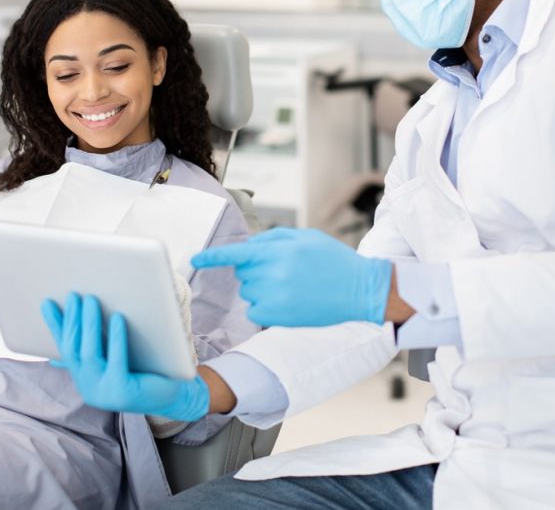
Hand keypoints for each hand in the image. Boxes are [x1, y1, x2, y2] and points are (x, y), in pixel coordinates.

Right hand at [41, 293, 208, 420]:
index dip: (55, 326)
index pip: (64, 349)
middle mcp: (89, 388)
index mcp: (84, 379)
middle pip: (74, 349)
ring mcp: (104, 393)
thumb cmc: (147, 370)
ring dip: (89, 324)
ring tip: (92, 299)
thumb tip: (80, 319)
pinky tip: (118, 317)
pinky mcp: (123, 392)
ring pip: (90, 354)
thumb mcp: (117, 357)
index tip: (46, 303)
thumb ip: (98, 345)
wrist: (177, 395)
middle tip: (73, 295)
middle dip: (72, 320)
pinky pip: (117, 361)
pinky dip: (116, 338)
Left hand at [191, 227, 392, 326]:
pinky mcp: (276, 317)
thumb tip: (248, 246)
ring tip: (293, 287)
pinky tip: (288, 302)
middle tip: (284, 270)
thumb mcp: (305, 237)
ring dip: (263, 288)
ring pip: (249, 291)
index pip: (236, 253)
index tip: (194, 260)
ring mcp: (273, 297)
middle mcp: (272, 273)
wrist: (359, 290)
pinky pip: (254, 311)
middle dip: (256, 268)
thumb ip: (273, 238)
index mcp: (277, 251)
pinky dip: (265, 307)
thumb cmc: (332, 261)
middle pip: (243, 272)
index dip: (212, 257)